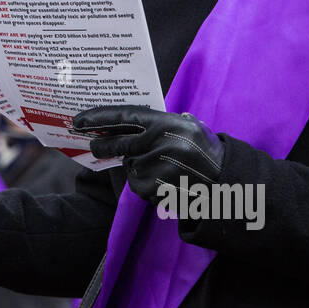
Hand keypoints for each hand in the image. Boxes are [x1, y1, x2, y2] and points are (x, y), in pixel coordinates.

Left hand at [73, 106, 225, 203]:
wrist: (228, 184)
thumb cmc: (205, 152)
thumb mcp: (189, 127)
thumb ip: (160, 122)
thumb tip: (123, 121)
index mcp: (169, 124)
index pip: (125, 117)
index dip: (100, 117)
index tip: (80, 119)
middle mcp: (162, 145)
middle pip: (119, 144)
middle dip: (103, 144)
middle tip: (94, 144)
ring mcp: (158, 169)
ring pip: (130, 167)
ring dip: (137, 168)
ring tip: (163, 168)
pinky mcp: (157, 190)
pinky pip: (139, 185)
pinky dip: (146, 184)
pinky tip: (165, 183)